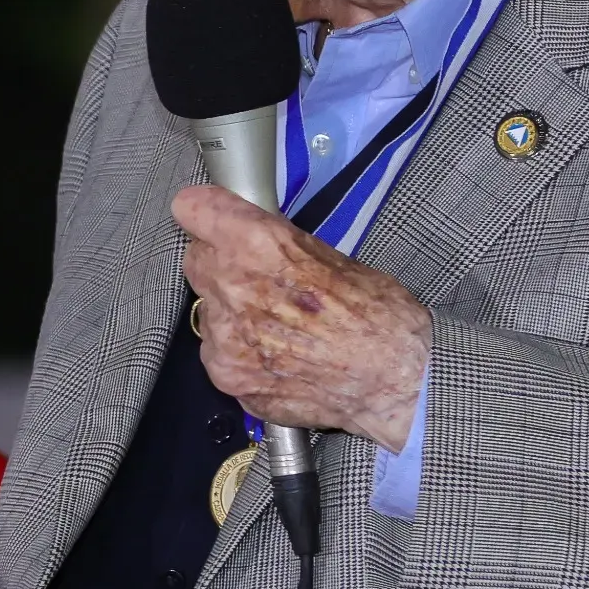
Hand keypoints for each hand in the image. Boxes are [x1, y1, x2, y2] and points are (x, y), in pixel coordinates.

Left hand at [172, 185, 431, 452]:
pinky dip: (240, 350)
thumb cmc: (377, 314)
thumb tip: (251, 238)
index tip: (212, 218)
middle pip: (197, 260)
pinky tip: (277, 353)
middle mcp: (232, 288)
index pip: (193, 210)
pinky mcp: (228, 377)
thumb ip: (276, 244)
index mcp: (258, 245)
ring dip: (231, 311)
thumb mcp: (330, 253)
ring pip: (207, 309)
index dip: (206, 214)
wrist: (394, 379)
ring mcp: (226, 338)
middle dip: (222, 263)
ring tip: (279, 324)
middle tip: (260, 277)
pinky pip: (218, 352)